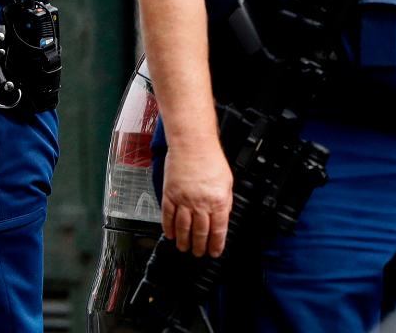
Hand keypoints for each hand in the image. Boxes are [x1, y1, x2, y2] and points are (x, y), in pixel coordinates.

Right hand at [161, 141, 233, 257]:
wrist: (192, 143)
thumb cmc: (210, 158)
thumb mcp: (227, 182)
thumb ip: (224, 202)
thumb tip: (222, 217)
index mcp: (218, 201)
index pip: (218, 230)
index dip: (216, 245)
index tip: (214, 252)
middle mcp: (200, 203)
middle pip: (199, 231)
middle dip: (199, 246)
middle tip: (198, 253)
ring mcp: (183, 199)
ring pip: (183, 227)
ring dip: (183, 240)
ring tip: (184, 248)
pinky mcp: (169, 193)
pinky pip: (168, 215)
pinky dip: (168, 226)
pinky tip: (169, 234)